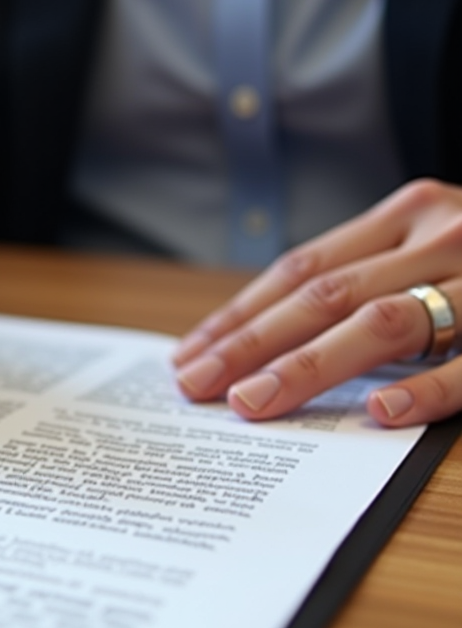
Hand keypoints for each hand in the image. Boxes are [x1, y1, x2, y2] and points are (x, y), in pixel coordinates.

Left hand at [172, 179, 461, 426]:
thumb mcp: (432, 246)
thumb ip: (366, 279)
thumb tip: (266, 342)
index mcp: (406, 216)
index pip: (301, 269)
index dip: (240, 315)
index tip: (189, 356)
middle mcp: (437, 238)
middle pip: (326, 295)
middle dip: (251, 344)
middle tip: (197, 385)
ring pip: (383, 322)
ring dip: (309, 366)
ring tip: (253, 402)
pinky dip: (426, 386)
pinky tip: (380, 411)